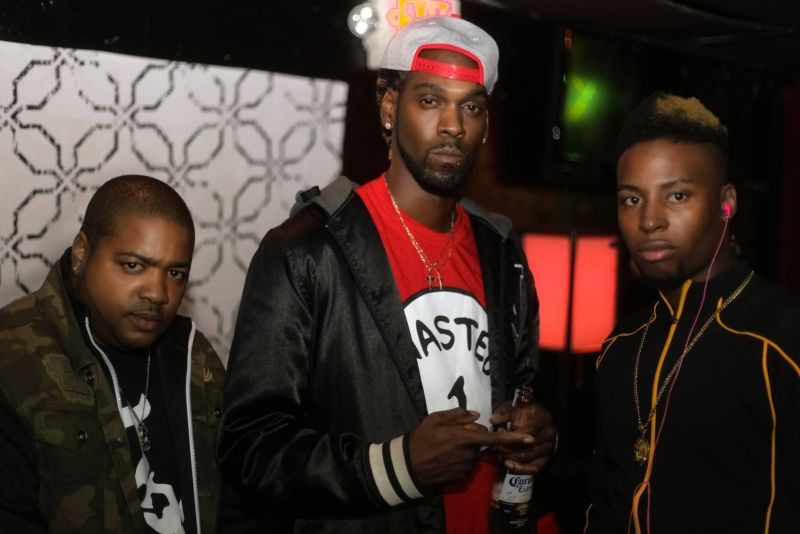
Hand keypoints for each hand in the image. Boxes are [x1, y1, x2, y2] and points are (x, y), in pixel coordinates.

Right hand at [408, 408, 532, 487]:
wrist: (408, 466)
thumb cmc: (420, 439)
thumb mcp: (435, 419)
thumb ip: (457, 415)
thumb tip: (476, 415)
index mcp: (463, 438)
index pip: (493, 437)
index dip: (512, 438)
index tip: (529, 438)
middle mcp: (468, 454)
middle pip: (480, 442)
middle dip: (472, 437)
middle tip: (452, 435)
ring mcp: (465, 467)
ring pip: (474, 454)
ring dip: (466, 449)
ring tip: (446, 448)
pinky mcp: (461, 476)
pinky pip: (468, 464)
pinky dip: (461, 459)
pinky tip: (446, 458)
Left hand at [490, 402, 555, 474]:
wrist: (537, 420)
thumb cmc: (524, 412)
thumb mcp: (514, 408)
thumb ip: (504, 413)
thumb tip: (493, 420)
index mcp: (544, 418)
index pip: (530, 429)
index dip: (514, 433)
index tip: (499, 432)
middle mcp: (550, 433)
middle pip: (529, 445)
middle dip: (510, 446)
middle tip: (496, 445)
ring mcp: (549, 447)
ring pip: (529, 456)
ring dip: (512, 456)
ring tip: (499, 452)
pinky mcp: (545, 459)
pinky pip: (533, 468)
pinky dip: (520, 468)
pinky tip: (507, 464)